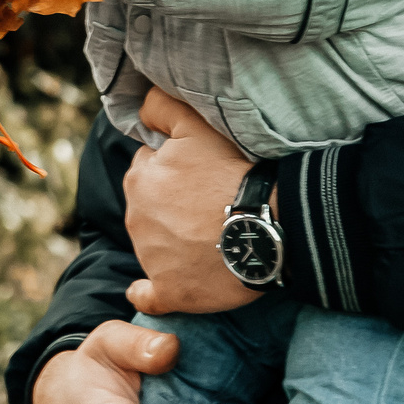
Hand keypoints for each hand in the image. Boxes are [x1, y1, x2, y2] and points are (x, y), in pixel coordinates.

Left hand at [125, 88, 262, 316]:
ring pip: (154, 245)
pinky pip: (148, 295)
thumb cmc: (233, 174)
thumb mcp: (197, 126)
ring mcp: (151, 258)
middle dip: (171, 205)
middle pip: (150, 207)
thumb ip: (161, 108)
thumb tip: (138, 110)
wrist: (267, 226)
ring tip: (210, 236)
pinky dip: (148, 292)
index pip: (149, 170)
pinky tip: (151, 289)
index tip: (199, 176)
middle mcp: (136, 219)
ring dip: (172, 240)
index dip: (174, 171)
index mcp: (139, 180)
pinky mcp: (168, 290)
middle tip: (208, 205)